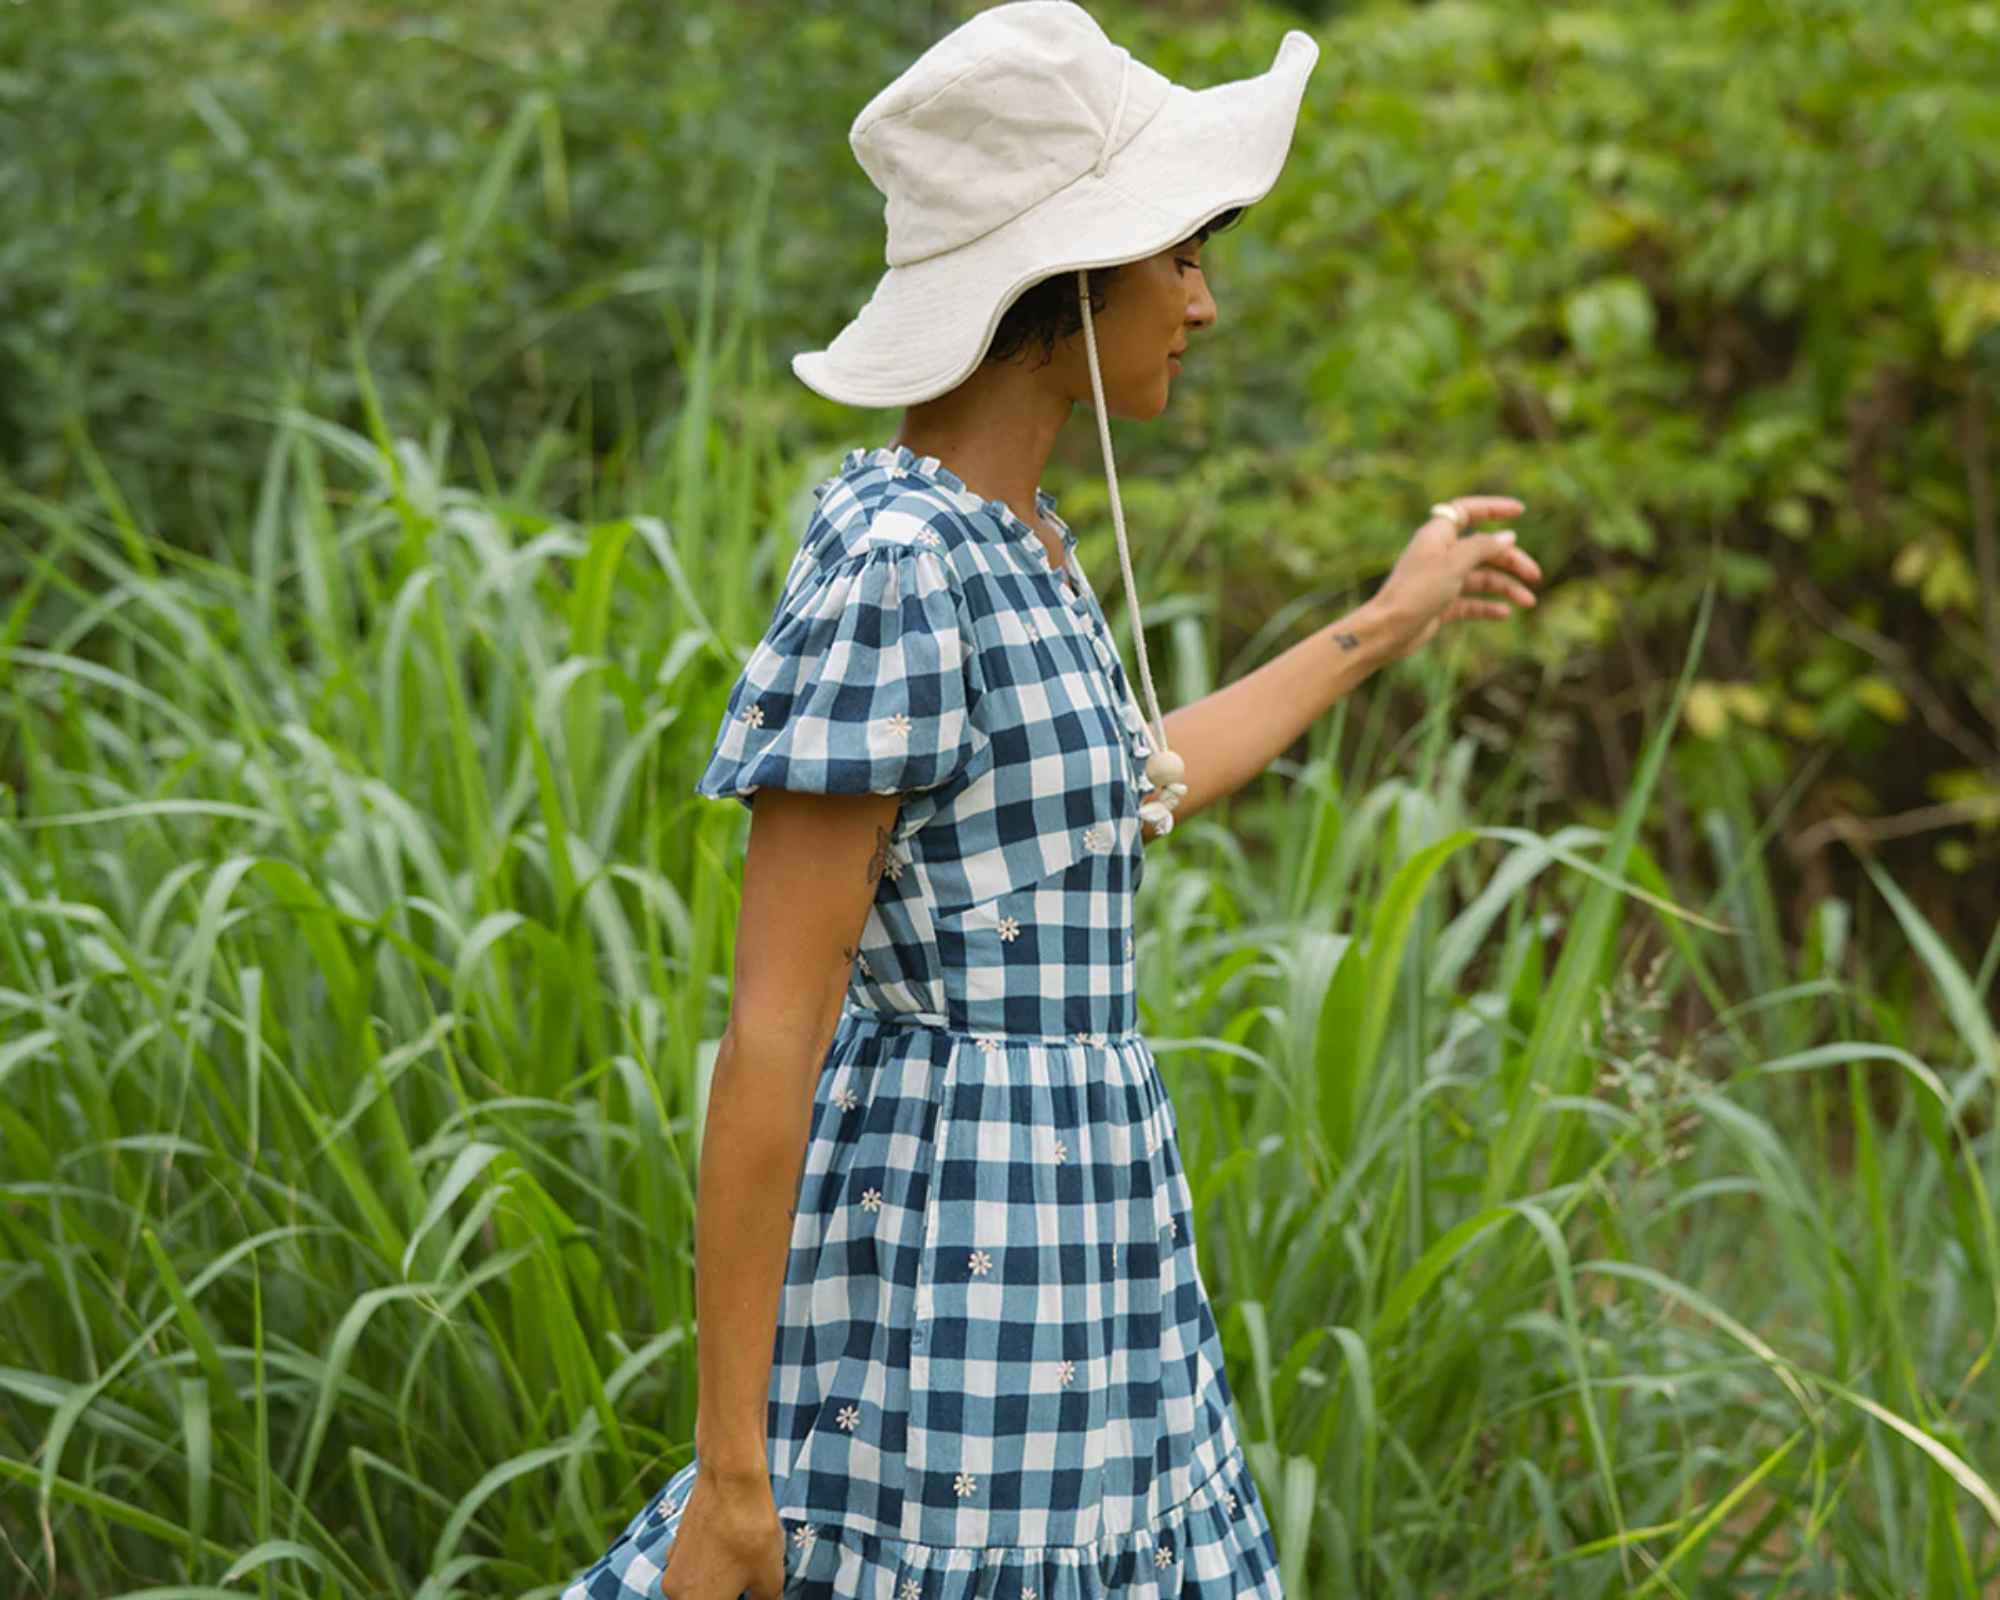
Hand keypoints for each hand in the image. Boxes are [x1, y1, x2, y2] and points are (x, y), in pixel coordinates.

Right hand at [655, 1471, 786, 1599]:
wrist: (731, 1479)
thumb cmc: (751, 1532)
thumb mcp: (771, 1577)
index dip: (742, 1599)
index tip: (756, 1594)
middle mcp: (676, 1592)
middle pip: (707, 1599)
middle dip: (731, 1594)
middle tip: (755, 1585)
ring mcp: (673, 1565)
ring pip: (700, 1587)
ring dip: (722, 1583)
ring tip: (750, 1566)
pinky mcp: (677, 1542)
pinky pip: (696, 1565)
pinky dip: (714, 1565)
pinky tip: (736, 1549)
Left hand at [1371, 496, 1539, 663]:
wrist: (1388, 631)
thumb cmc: (1417, 592)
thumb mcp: (1455, 564)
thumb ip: (1483, 547)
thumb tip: (1509, 537)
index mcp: (1438, 535)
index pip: (1468, 511)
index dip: (1493, 508)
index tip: (1520, 511)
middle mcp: (1440, 555)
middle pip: (1483, 549)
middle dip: (1511, 561)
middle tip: (1535, 575)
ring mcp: (1441, 580)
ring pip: (1481, 578)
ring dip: (1506, 587)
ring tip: (1528, 601)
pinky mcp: (1440, 604)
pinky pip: (1471, 601)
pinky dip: (1488, 606)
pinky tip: (1505, 613)